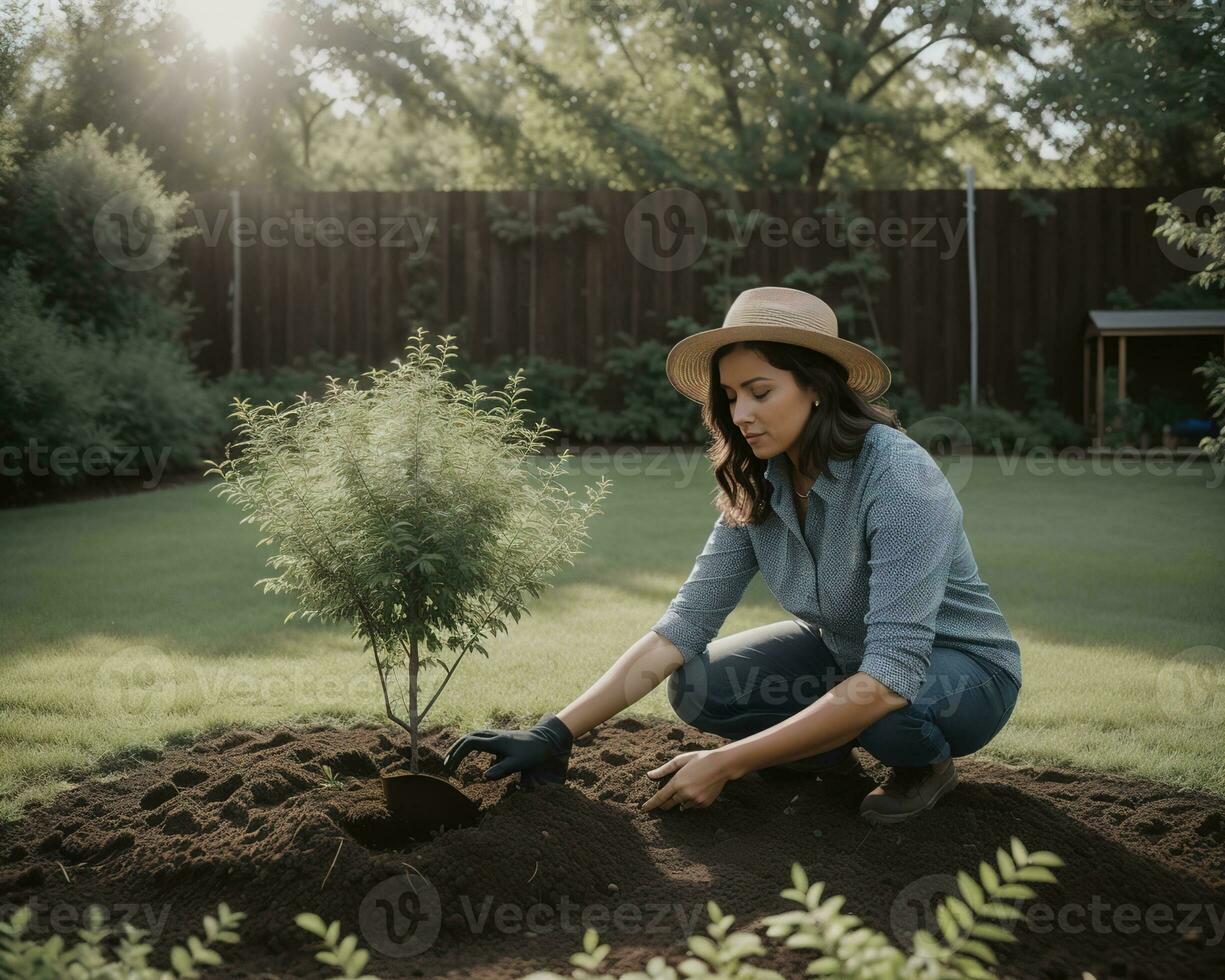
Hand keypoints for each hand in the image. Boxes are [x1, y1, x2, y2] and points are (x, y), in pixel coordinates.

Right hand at [441, 713, 573, 786]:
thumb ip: (502, 769)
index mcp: (495, 741)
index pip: (469, 743)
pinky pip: (479, 737)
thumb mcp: (518, 763)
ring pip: (473, 736)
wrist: (544, 740)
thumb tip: (485, 777)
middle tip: (446, 765)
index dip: (457, 754)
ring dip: (461, 746)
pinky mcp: (499, 737)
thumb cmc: (532, 753)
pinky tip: (468, 754)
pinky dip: (469, 744)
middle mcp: (493, 735)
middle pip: (467, 738)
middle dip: (454, 750)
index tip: (451, 767)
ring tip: (452, 759)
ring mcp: (496, 735)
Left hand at [640, 749, 734, 811]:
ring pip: (682, 805)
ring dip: (681, 800)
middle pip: (669, 804)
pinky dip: (692, 801)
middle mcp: (685, 793)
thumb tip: (649, 775)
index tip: (644, 809)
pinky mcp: (704, 804)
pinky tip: (698, 790)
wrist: (722, 765)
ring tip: (690, 786)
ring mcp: (695, 800)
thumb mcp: (680, 760)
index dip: (651, 804)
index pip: (660, 797)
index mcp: (677, 782)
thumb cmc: (700, 759)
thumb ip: (663, 770)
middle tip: (665, 799)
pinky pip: (693, 806)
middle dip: (665, 803)